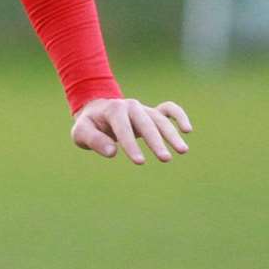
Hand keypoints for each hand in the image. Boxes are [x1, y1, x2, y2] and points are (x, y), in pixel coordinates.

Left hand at [72, 98, 192, 163]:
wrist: (96, 111)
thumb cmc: (88, 125)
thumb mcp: (81, 133)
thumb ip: (94, 141)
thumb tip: (112, 152)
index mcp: (113, 110)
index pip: (124, 129)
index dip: (131, 145)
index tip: (139, 162)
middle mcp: (131, 106)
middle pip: (146, 123)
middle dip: (156, 141)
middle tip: (165, 159)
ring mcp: (143, 109)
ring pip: (160, 120)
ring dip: (172, 134)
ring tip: (182, 151)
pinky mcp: (151, 112)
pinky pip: (169, 110)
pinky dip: (179, 116)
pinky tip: (187, 130)